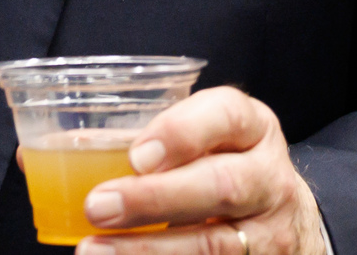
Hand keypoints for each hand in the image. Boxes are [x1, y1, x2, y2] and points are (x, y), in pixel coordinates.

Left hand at [75, 87, 328, 254]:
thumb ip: (154, 140)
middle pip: (220, 186)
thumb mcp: (208, 139)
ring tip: (95, 249)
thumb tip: (69, 148)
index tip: (136, 156)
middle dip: (154, 198)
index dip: (180, 134)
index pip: (226, 116)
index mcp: (254, 128)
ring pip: (214, 244)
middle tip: (98, 206)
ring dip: (148, 249)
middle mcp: (270, 178)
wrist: (287, 220)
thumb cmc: (227, 164)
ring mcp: (272, 231)